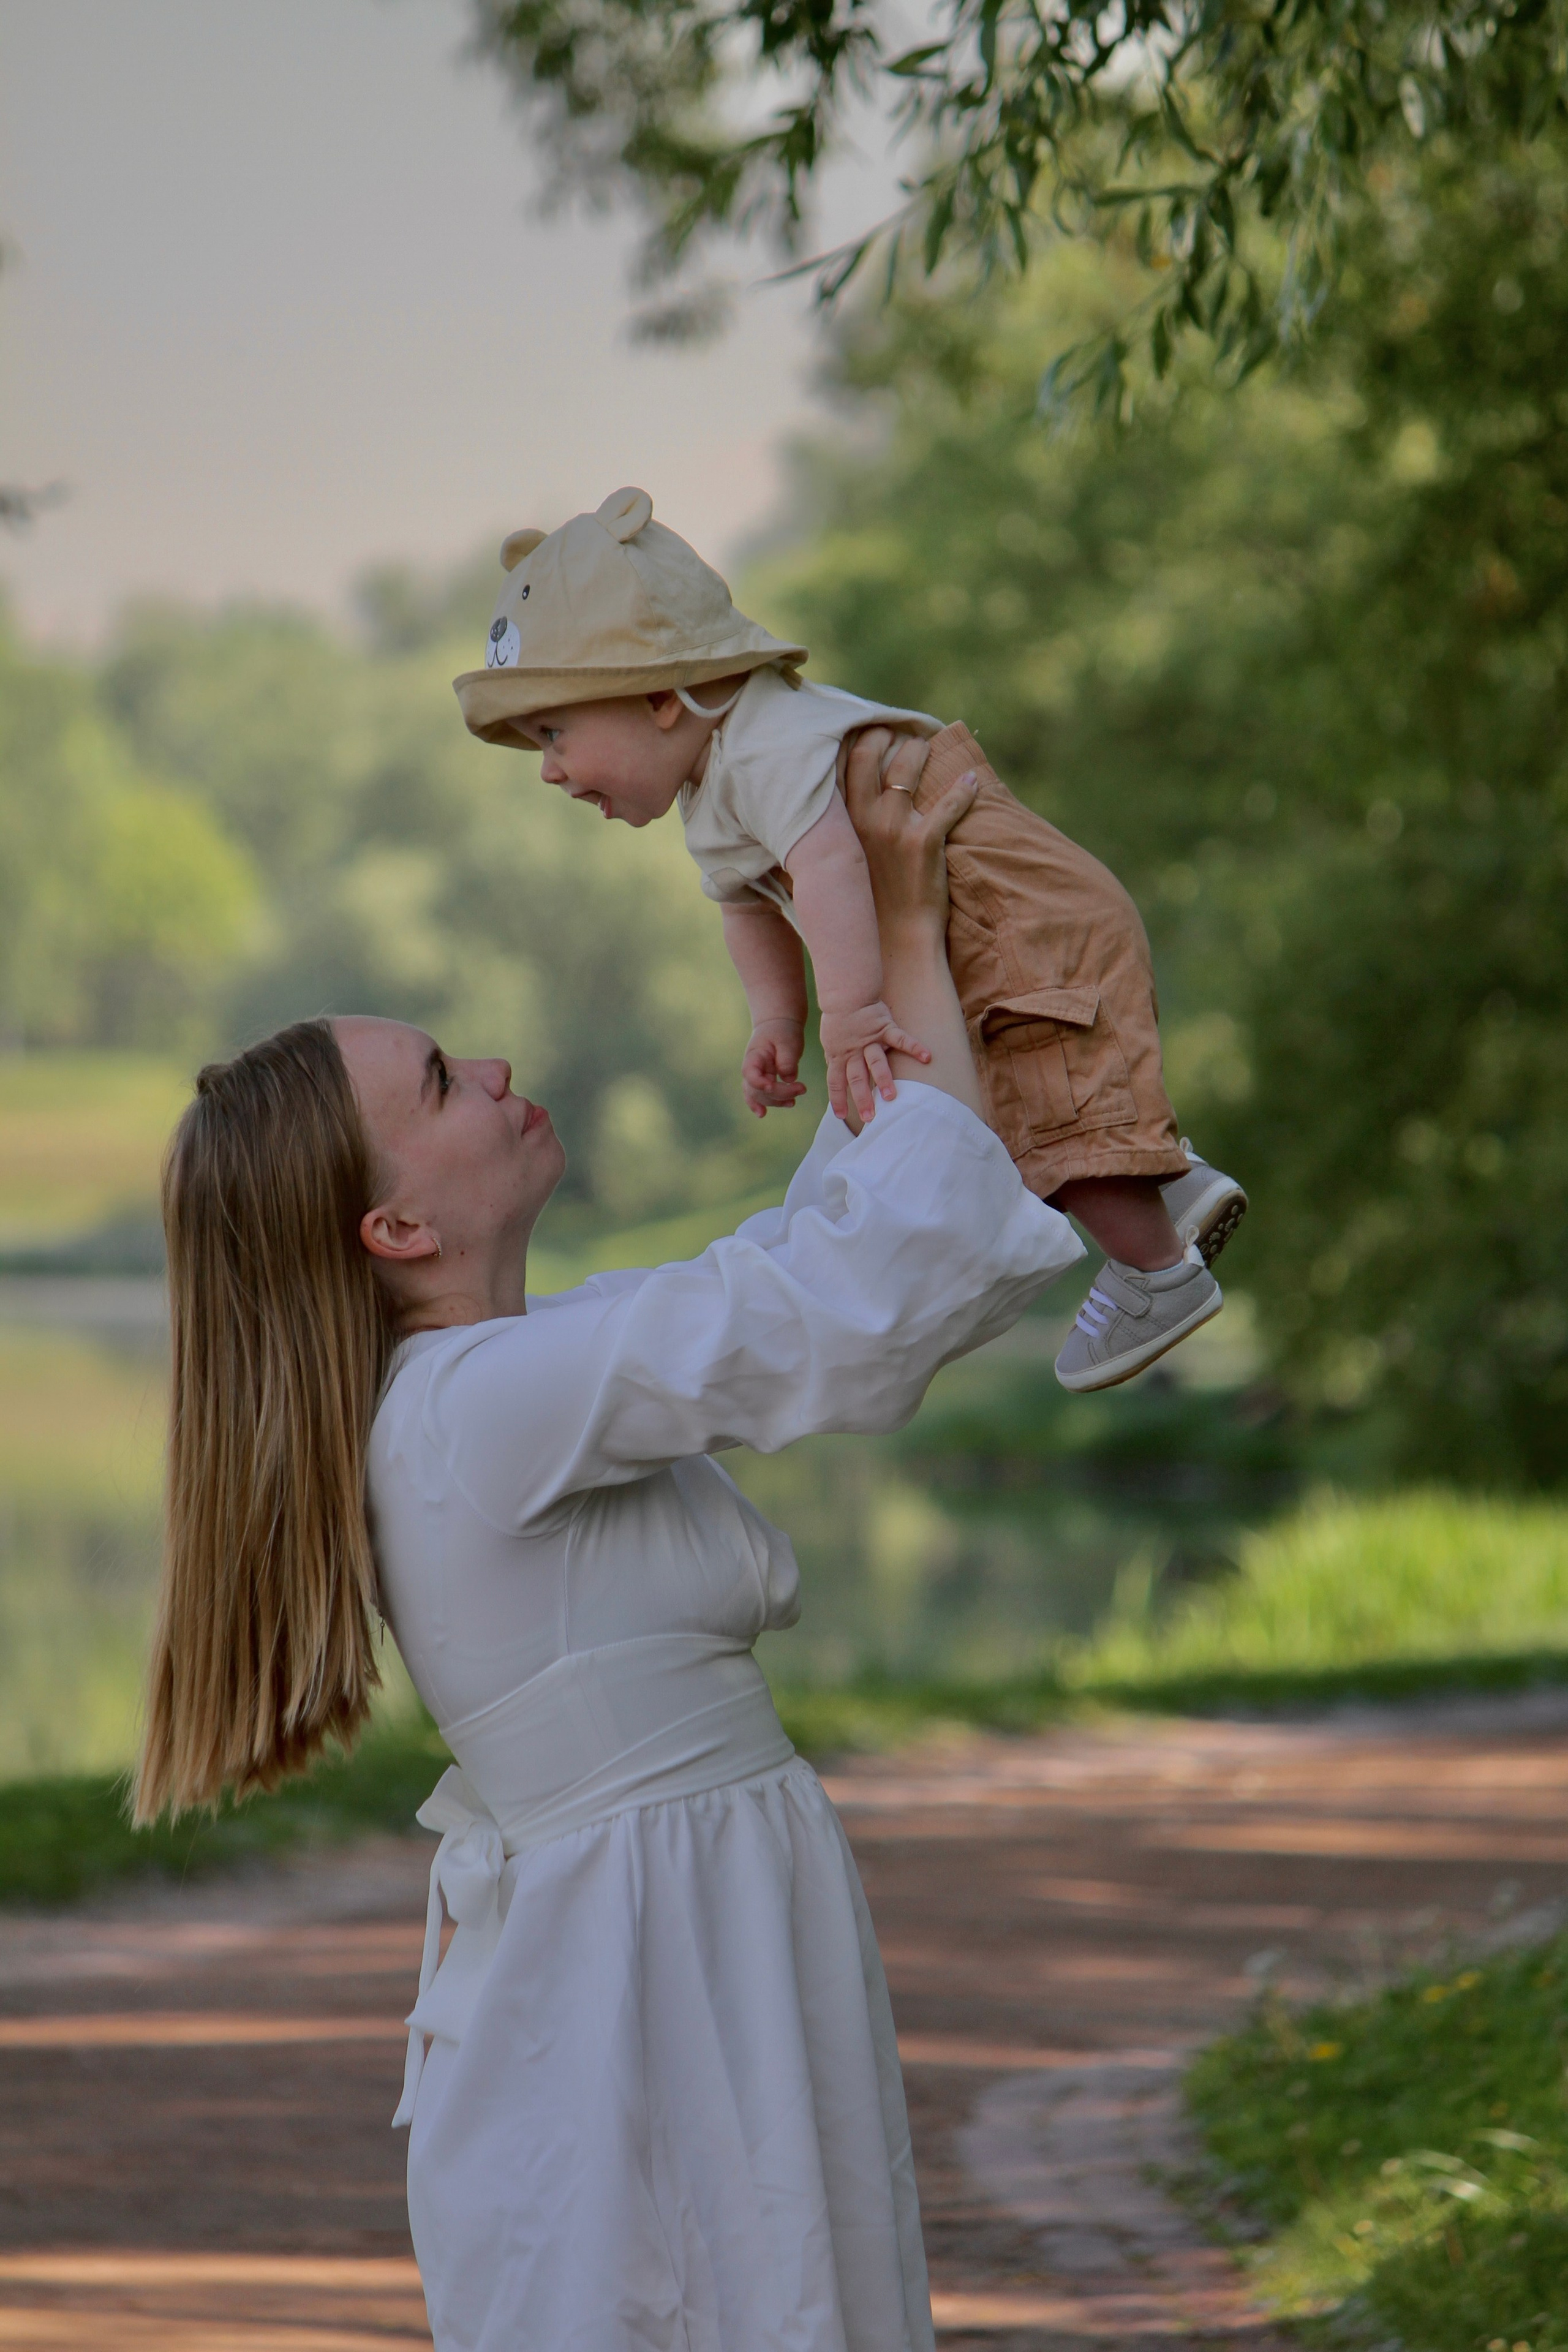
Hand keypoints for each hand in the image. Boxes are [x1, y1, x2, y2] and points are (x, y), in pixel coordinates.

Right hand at [742, 1016, 807, 1115]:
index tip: (774, 1086)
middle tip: (802, 1088)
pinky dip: (760, 1104)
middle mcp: (751, 1069)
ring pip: (760, 1096)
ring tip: (794, 1101)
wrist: (778, 1024)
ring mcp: (756, 1076)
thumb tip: (788, 1079)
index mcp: (754, 1057)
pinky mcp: (764, 1080)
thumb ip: (787, 1060)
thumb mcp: (788, 1041)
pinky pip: (758, 1095)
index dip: (760, 1084)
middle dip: (779, 1094)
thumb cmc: (782, 1030)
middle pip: (757, 1090)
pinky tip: (762, 1114)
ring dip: (776, 1102)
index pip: (751, 1075)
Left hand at [819, 998, 930, 1124]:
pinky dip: (914, 1047)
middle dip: (862, 1098)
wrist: (846, 995)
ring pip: (876, 1062)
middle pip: (857, 1077)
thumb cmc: (838, 1020)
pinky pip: (900, 1038)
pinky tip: (926, 1057)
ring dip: (883, 1079)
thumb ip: (836, 1059)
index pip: (836, 1081)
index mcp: (839, 1055)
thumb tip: (837, 1076)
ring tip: (891, 1097)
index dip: (838, 1099)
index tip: (841, 1116)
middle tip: (869, 1117)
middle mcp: (854, 1051)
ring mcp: (870, 1040)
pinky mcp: (885, 1028)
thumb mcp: (830, 1042)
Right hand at [842, 730, 977, 944]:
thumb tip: (844, 802)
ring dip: (921, 751)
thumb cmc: (870, 900)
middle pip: (871, 754)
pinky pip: (949, 803)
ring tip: (929, 748)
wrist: (895, 938)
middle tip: (904, 737)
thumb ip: (842, 830)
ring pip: (908, 768)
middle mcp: (862, 819)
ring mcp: (893, 829)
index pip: (843, 763)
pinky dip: (964, 789)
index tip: (875, 733)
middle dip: (888, 736)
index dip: (861, 740)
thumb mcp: (845, 860)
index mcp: (841, 822)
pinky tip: (971, 781)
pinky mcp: (924, 843)